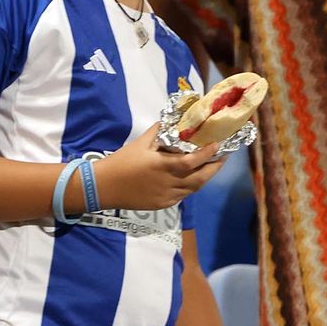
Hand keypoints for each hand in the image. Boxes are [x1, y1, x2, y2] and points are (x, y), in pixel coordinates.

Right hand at [92, 123, 225, 211]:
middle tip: (222, 157)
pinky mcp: (162, 205)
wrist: (104, 187)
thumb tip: (174, 120)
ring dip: (204, 178)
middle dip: (214, 168)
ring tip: (211, 167)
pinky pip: (183, 196)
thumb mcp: (140, 143)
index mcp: (163, 166)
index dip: (208, 154)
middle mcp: (169, 183)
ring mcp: (167, 197)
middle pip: (200, 179)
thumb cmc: (121, 162)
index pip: (193, 161)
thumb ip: (159, 131)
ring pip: (193, 189)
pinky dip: (191, 187)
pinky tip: (191, 178)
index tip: (218, 145)